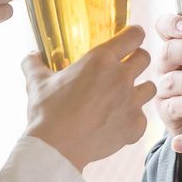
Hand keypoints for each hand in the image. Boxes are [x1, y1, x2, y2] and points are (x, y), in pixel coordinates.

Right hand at [22, 25, 155, 171]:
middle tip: (126, 67)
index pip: (134, 35)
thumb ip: (34, 63)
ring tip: (125, 96)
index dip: (134, 34)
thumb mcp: (36, 82)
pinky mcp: (136, 125)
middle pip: (145, 58)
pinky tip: (118, 124)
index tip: (131, 38)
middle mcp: (121, 77)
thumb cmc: (47, 112)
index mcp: (101, 59)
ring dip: (140, 89)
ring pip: (150, 88)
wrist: (57, 147)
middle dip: (137, 59)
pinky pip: (142, 118)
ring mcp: (131, 102)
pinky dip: (133, 121)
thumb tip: (31, 54)